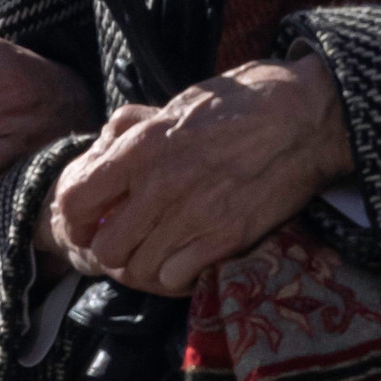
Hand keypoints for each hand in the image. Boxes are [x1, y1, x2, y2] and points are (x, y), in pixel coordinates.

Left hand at [50, 57, 355, 295]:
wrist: (306, 118)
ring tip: (155, 256)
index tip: (86, 226)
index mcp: (142, 147)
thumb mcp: (178, 102)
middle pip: (105, 249)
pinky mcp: (225, 238)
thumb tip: (105, 147)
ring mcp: (193, 215)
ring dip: (143, 268)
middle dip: (110, 253)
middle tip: (125, 247)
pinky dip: (176, 277)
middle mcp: (160, 185)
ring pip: (138, 271)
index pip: (75, 200)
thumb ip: (136, 128)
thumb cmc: (244, 103)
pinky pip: (177, 278)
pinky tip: (186, 262)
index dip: (73, 221)